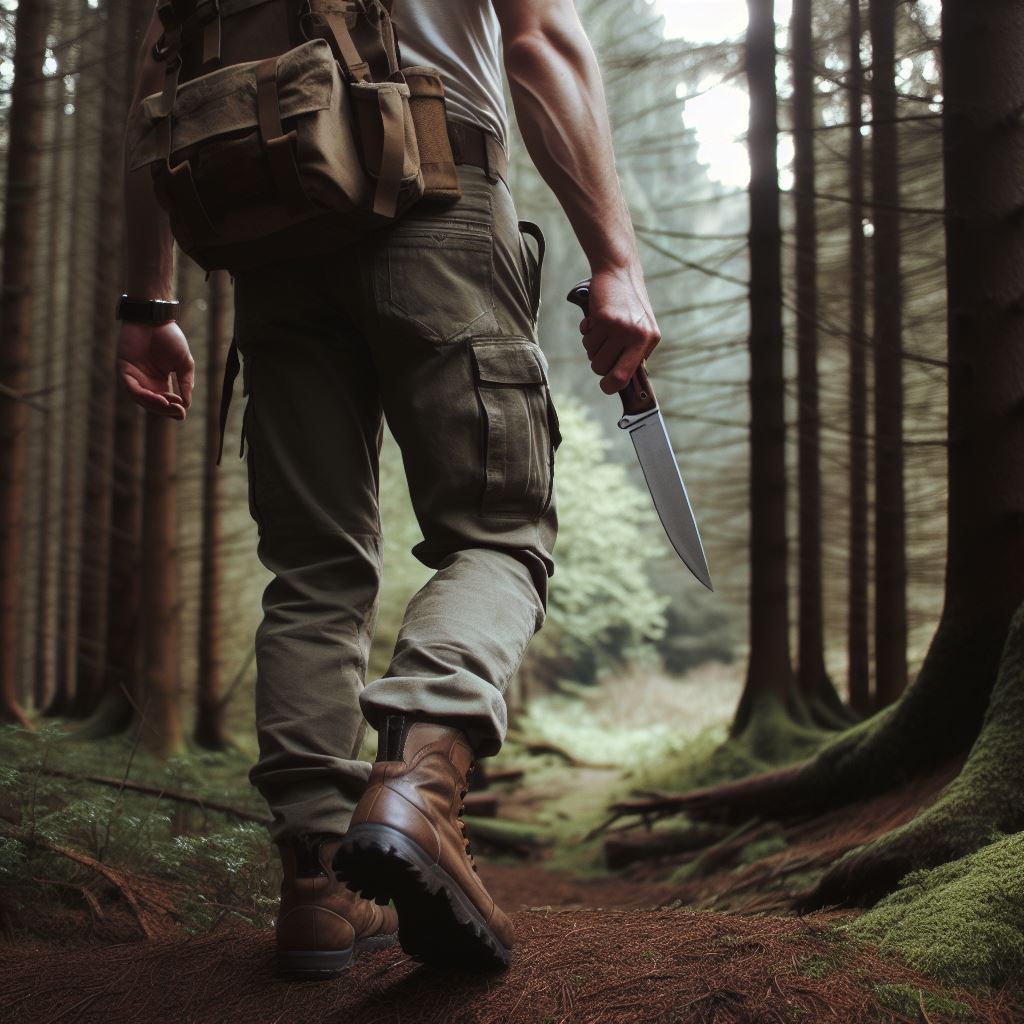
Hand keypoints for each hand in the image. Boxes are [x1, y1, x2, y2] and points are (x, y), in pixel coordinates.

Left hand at [117, 320, 194, 420]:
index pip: (166, 404)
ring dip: (156, 405)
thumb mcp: (184, 363)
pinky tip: (158, 397)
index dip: (174, 410)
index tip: (183, 410)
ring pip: (143, 400)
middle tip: (178, 409)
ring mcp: (134, 378)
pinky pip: (132, 389)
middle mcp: (146, 383)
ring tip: (169, 405)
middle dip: (166, 410)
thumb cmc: (169, 337)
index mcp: (160, 383)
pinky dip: (145, 396)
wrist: (154, 318)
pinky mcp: (124, 370)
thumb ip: (185, 382)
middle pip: (155, 405)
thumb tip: (187, 404)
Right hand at [578, 264, 660, 394]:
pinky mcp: (603, 318)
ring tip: (602, 329)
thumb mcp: (642, 329)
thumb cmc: (629, 304)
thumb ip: (636, 353)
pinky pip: (586, 338)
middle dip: (598, 361)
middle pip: (603, 369)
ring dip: (592, 345)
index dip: (611, 386)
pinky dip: (586, 331)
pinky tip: (595, 320)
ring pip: (592, 355)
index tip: (605, 385)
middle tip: (603, 346)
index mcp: (649, 341)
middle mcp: (636, 336)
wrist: (619, 272)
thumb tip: (623, 380)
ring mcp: (619, 327)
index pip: (625, 377)